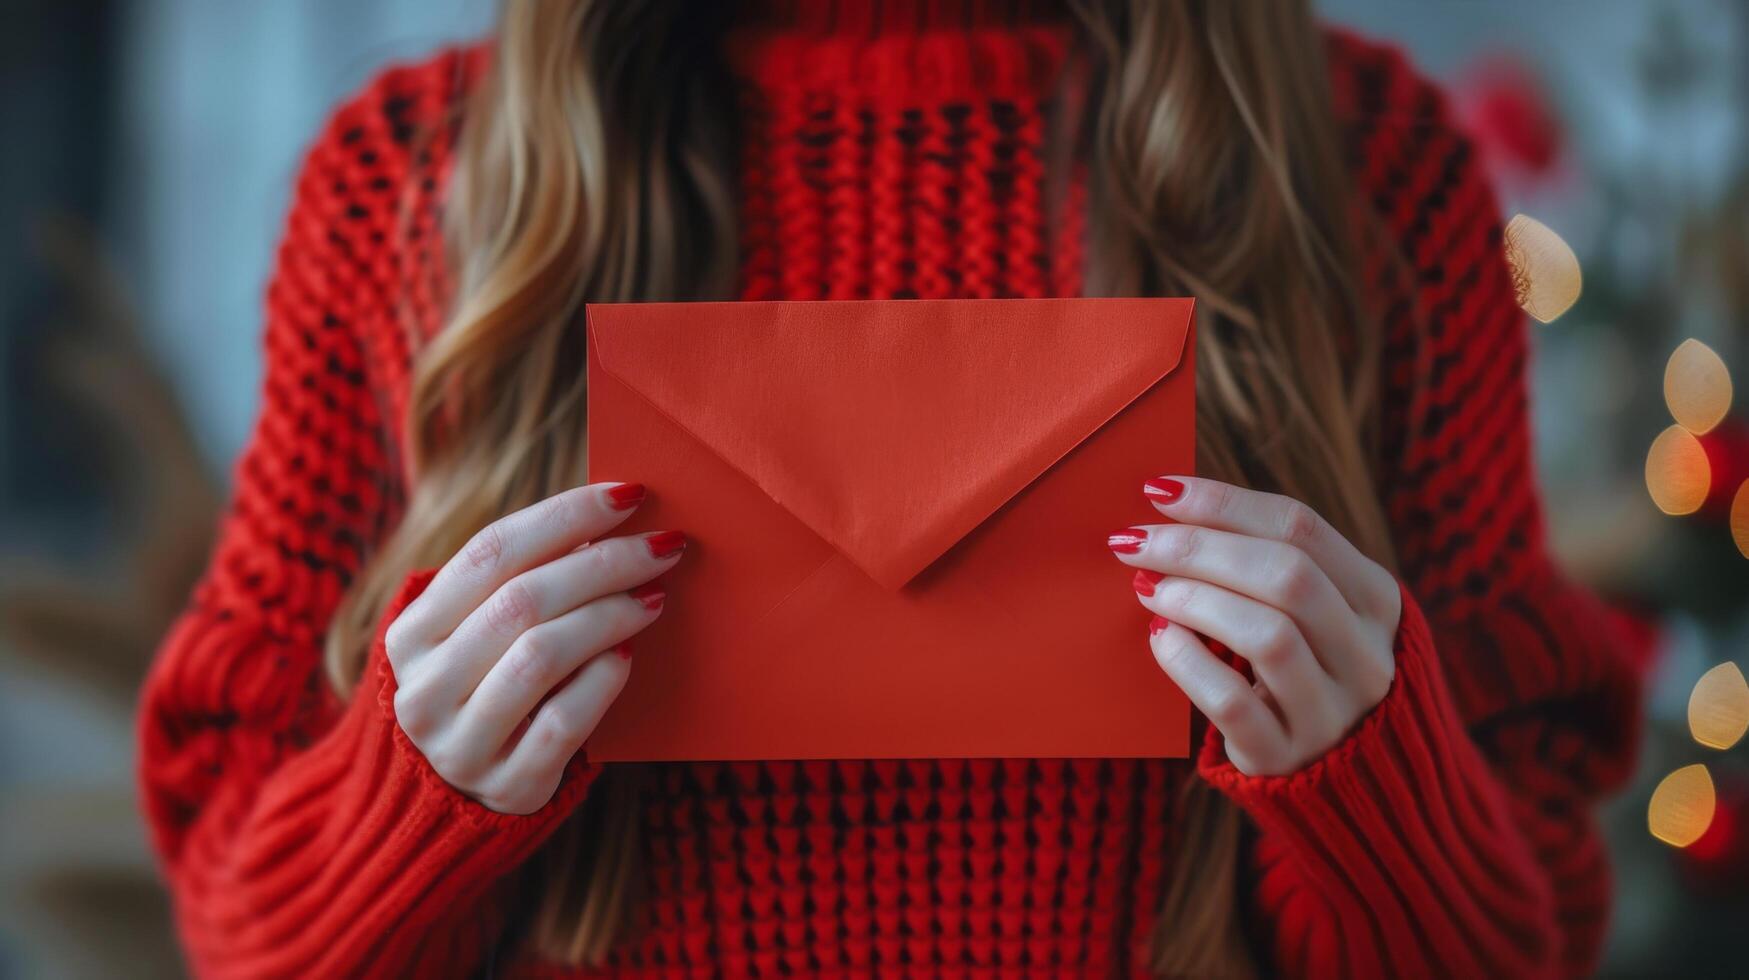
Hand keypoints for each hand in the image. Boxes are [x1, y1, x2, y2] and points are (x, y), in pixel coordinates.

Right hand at [383, 481, 682, 813]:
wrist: (456, 802)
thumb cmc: (489, 691)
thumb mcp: (478, 637)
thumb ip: (519, 583)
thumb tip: (608, 517)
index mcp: (411, 634)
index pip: (491, 551)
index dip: (565, 515)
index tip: (630, 495)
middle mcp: (424, 688)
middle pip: (522, 599)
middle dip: (604, 563)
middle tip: (662, 547)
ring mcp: (460, 742)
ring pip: (542, 656)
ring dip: (610, 616)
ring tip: (654, 597)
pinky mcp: (506, 785)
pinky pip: (565, 720)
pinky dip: (604, 680)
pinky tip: (627, 656)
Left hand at [1108, 477, 1401, 776]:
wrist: (1335, 773)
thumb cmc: (1303, 667)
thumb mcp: (1312, 612)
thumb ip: (1261, 562)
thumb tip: (1170, 504)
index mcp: (1377, 600)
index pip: (1300, 526)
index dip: (1223, 503)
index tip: (1157, 492)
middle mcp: (1366, 655)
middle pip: (1287, 575)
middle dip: (1198, 548)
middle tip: (1135, 544)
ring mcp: (1331, 711)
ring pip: (1268, 635)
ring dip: (1196, 600)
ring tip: (1149, 589)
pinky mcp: (1285, 756)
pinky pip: (1233, 702)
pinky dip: (1188, 663)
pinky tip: (1163, 640)